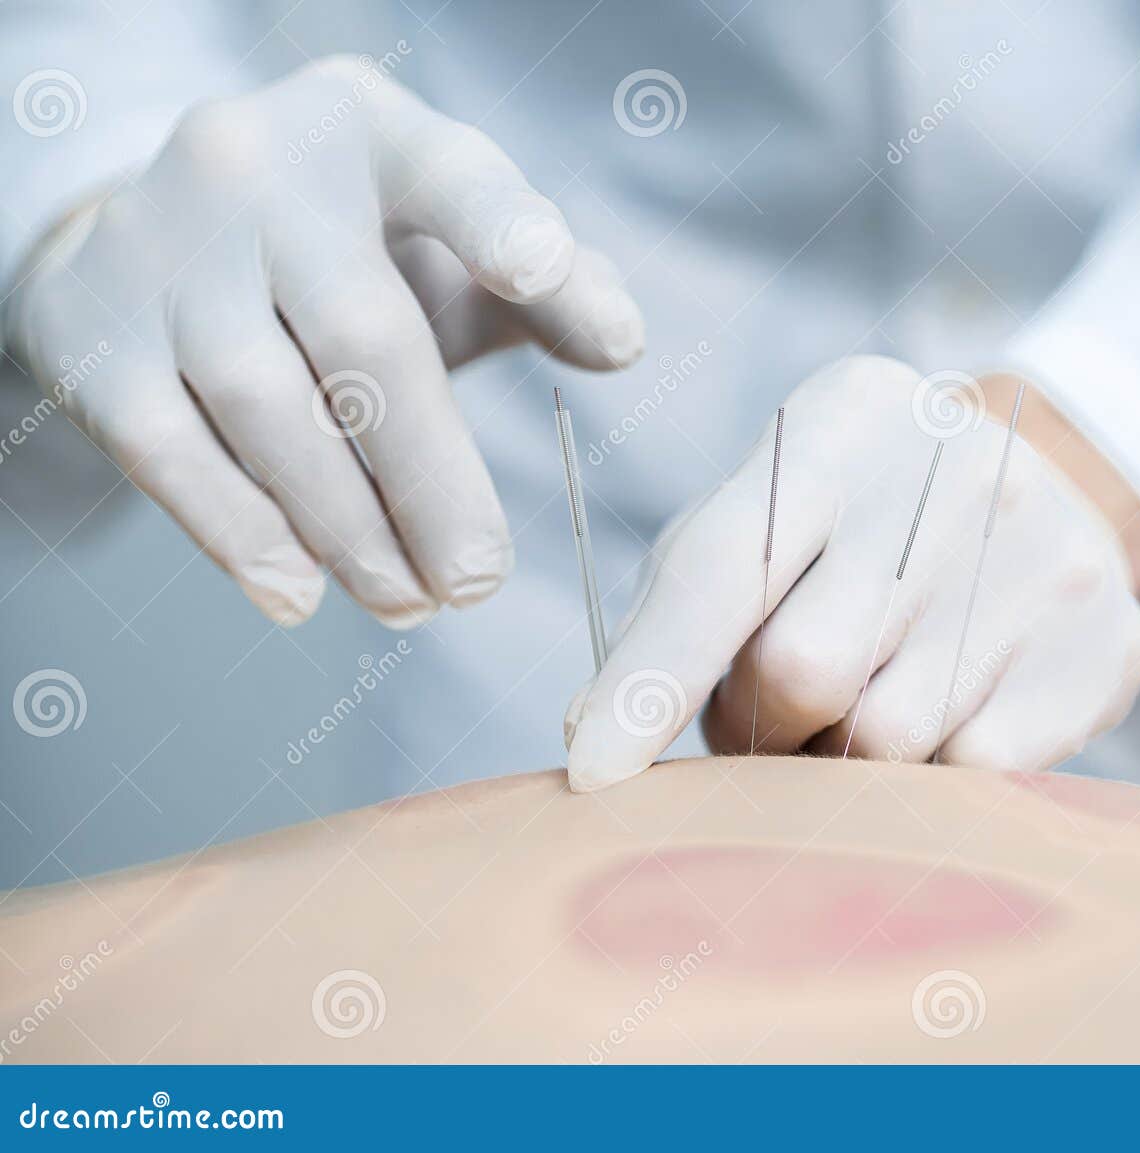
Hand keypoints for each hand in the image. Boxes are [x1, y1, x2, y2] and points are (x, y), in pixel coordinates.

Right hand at [2, 56, 643, 626]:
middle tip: (480, 582)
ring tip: (412, 605)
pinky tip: (301, 596)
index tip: (543, 271)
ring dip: (350, 531)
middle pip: (364, 337)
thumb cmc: (343, 250)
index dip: (499, 222)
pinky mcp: (92, 335)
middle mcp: (256, 169)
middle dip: (432, 481)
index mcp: (372, 132)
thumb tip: (621, 341)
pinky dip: (243, 537)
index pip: (448, 173)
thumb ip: (546, 283)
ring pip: (270, 410)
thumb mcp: (444, 240)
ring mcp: (161, 248)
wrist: (148, 236)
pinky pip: (171, 454)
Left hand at [563, 355, 1139, 790]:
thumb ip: (679, 611)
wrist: (1050, 489)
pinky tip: (946, 712)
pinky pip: (979, 771)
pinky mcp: (1108, 641)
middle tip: (780, 709)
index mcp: (842, 418)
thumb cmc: (859, 523)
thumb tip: (597, 745)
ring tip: (865, 698)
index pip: (722, 566)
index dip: (651, 682)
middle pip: (803, 670)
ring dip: (846, 753)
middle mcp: (957, 466)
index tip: (595, 776)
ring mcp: (1049, 550)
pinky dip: (936, 773)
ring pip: (889, 738)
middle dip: (764, 721)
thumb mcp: (764, 518)